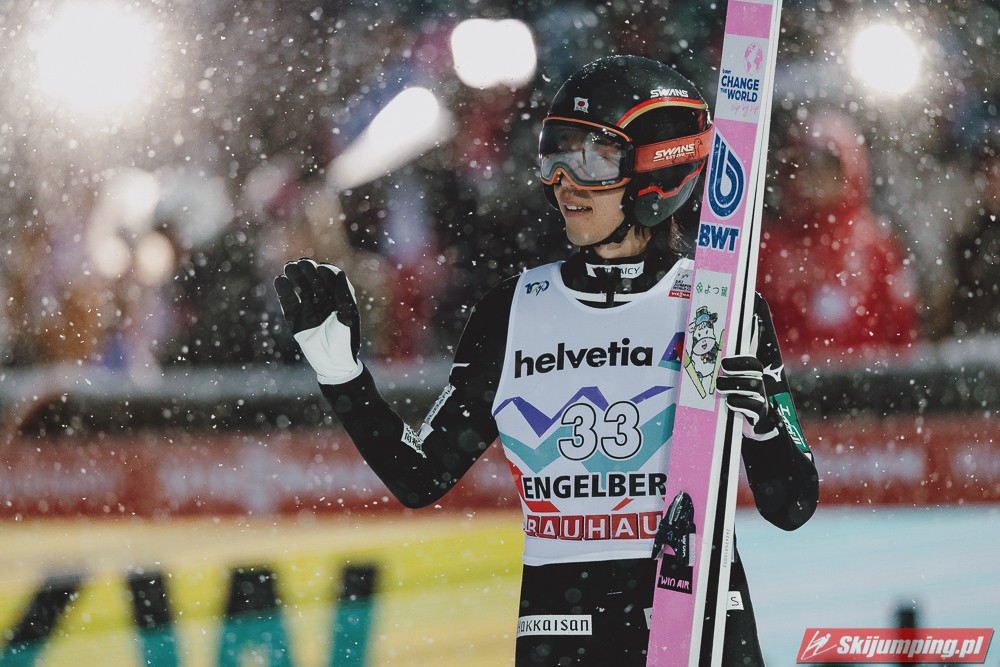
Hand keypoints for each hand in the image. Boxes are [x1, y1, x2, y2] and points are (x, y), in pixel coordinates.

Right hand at [274, 258, 362, 383]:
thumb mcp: (347, 316)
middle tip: (301, 263)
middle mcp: (323, 302)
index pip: (330, 280)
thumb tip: (339, 272)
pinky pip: (289, 303)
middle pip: (313, 281)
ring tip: (288, 267)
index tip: (320, 268)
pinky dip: (284, 292)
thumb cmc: (346, 339)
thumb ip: (342, 295)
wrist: (333, 362)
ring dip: (295, 278)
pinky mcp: (296, 319)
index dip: (325, 272)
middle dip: (307, 272)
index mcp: (338, 299)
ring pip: (300, 289)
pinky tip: (280, 280)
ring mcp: (308, 310)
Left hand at [716, 355, 774, 438]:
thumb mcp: (730, 384)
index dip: (740, 360)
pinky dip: (740, 403)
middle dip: (736, 369)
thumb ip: (724, 373)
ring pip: (753, 386)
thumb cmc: (735, 397)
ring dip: (734, 385)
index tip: (724, 362)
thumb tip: (706, 358)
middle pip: (754, 371)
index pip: (753, 362)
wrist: (747, 419)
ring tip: (720, 387)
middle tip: (720, 372)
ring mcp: (760, 397)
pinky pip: (754, 405)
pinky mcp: (759, 412)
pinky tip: (729, 401)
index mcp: (752, 374)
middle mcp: (759, 383)